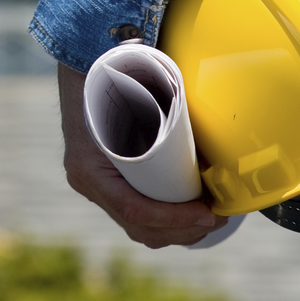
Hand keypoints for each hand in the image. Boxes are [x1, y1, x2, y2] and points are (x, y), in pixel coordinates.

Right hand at [58, 62, 227, 248]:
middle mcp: (86, 181)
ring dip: (176, 230)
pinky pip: (133, 214)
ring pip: (136, 226)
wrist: (82, 70)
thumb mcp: (132, 91)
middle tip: (217, 216)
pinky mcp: (103, 184)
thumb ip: (162, 103)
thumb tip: (208, 134)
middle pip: (137, 226)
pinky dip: (162, 221)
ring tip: (208, 217)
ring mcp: (92, 185)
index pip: (133, 209)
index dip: (173, 218)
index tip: (207, 212)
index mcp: (89, 165)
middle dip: (183, 229)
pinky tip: (187, 215)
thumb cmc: (110, 78)